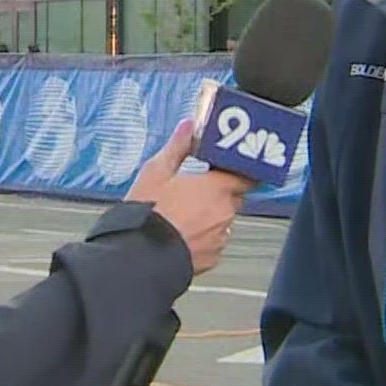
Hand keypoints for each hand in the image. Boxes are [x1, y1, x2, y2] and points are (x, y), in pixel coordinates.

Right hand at [126, 120, 250, 274]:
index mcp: (216, 187)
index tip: (226, 168)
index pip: (245, 175)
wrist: (140, 256)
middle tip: (194, 191)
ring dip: (209, 217)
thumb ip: (177, 147)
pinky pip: (213, 243)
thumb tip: (188, 127)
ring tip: (181, 217)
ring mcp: (220, 237)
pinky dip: (203, 238)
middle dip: (218, 193)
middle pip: (231, 197)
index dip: (237, 171)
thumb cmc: (148, 213)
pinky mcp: (212, 258)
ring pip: (222, 221)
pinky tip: (181, 235)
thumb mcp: (156, 172)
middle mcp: (224, 212)